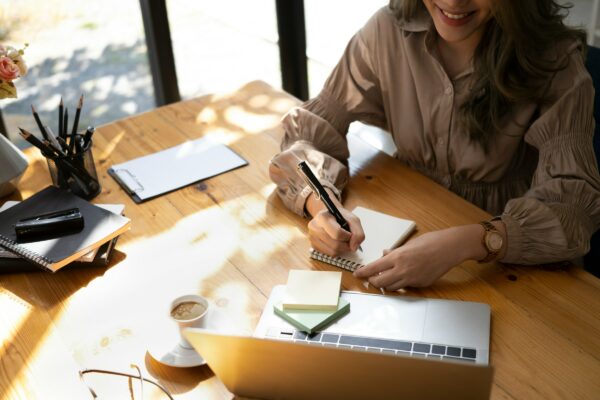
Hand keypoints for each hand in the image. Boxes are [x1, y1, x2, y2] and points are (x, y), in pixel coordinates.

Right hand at [307, 206, 364, 255]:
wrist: (329, 216)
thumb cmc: (340, 217)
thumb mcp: (353, 219)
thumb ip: (358, 232)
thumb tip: (354, 248)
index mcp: (323, 217)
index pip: (337, 233)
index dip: (348, 236)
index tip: (350, 233)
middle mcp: (314, 227)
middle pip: (335, 245)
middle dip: (346, 245)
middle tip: (348, 239)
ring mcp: (312, 237)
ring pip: (332, 252)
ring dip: (342, 249)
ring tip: (343, 241)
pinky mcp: (313, 245)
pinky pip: (329, 255)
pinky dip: (336, 251)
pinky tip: (336, 243)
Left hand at [353, 227, 477, 289]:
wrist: (449, 248)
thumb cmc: (430, 242)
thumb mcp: (409, 244)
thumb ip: (395, 252)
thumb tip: (385, 255)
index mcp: (398, 257)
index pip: (374, 268)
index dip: (363, 273)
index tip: (357, 274)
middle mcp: (403, 270)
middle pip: (380, 282)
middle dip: (373, 281)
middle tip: (371, 278)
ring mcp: (412, 279)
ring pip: (391, 288)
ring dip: (386, 284)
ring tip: (385, 278)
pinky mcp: (421, 284)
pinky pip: (405, 287)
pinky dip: (400, 284)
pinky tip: (402, 277)